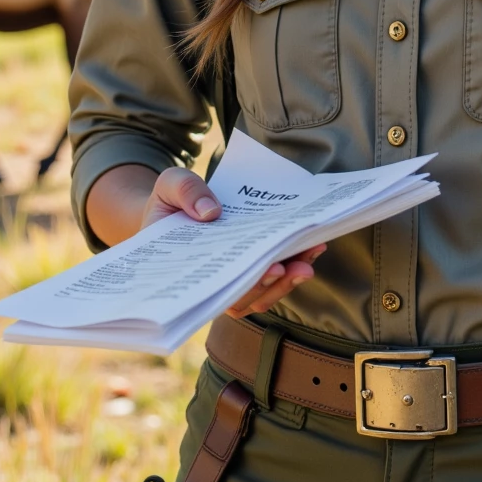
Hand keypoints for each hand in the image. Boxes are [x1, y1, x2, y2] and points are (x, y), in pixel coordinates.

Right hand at [140, 166, 326, 316]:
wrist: (175, 205)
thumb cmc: (171, 200)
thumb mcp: (170, 185)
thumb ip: (185, 192)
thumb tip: (210, 212)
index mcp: (187, 269)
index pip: (218, 288)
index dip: (247, 285)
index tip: (272, 269)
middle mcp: (212, 282)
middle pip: (246, 297)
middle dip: (276, 284)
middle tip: (300, 267)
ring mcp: (232, 279)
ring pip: (263, 294)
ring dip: (290, 281)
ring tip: (311, 255)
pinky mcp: (250, 270)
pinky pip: (272, 280)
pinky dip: (294, 267)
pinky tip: (312, 248)